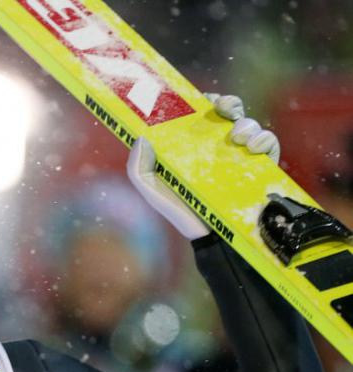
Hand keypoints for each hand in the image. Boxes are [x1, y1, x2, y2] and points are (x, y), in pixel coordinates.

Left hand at [127, 94, 279, 239]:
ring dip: (246, 122)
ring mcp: (240, 154)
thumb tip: (140, 139)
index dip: (203, 100)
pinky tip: (252, 147)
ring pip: (249, 124)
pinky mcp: (261, 166)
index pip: (201, 112)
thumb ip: (138, 169)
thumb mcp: (152, 190)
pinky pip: (269, 143)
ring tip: (237, 136)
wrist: (208, 236)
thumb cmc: (180, 210)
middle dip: (229, 102)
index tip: (201, 98)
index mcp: (193, 143)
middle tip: (223, 108)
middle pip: (229, 111)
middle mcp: (218, 144)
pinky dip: (264, 139)